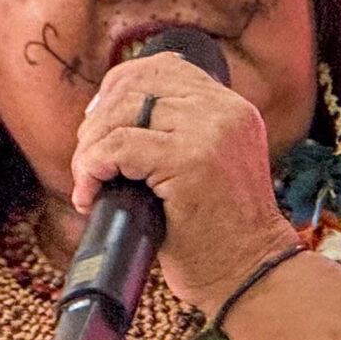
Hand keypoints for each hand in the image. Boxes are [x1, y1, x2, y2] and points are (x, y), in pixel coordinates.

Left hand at [72, 52, 300, 311]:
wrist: (250, 273)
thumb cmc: (219, 233)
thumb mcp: (211, 166)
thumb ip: (180, 132)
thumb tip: (108, 112)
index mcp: (234, 109)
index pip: (164, 67)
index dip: (119, 87)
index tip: (100, 124)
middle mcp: (227, 112)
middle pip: (136, 85)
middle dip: (98, 122)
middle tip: (90, 163)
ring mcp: (211, 134)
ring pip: (121, 114)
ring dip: (90, 148)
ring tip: (91, 181)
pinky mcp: (191, 161)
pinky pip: (117, 147)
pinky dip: (92, 170)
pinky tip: (91, 194)